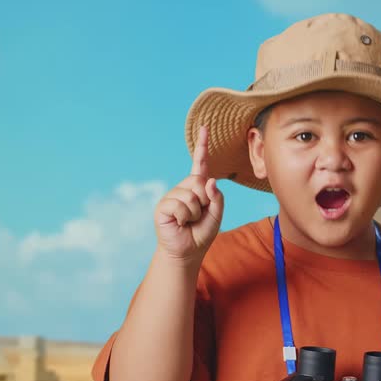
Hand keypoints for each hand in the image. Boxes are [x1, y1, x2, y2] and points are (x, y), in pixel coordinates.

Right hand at [155, 125, 224, 264]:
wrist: (187, 252)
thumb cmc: (201, 233)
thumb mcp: (217, 215)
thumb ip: (217, 198)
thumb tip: (209, 180)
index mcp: (197, 188)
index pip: (200, 164)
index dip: (202, 146)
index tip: (205, 128)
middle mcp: (183, 188)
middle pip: (199, 181)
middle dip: (205, 200)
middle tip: (199, 215)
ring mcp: (171, 196)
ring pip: (191, 195)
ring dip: (195, 212)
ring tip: (189, 221)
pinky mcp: (163, 206)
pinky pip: (180, 204)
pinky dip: (185, 217)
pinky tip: (180, 223)